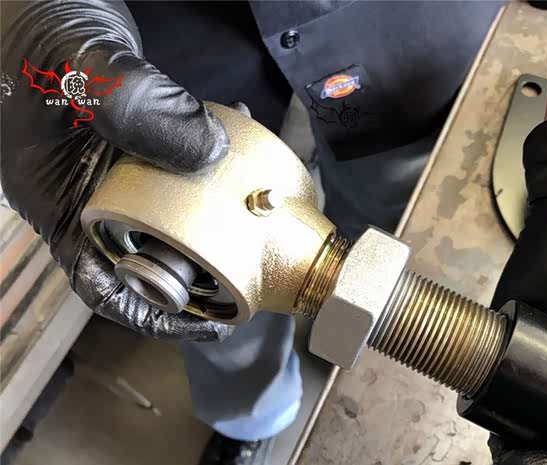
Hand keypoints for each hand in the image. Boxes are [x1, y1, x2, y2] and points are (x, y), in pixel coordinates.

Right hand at [0, 1, 233, 339]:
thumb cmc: (37, 30)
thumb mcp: (87, 68)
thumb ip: (142, 111)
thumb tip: (211, 155)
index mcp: (57, 200)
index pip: (101, 282)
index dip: (155, 312)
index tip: (209, 321)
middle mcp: (82, 193)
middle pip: (144, 254)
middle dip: (196, 266)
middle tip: (248, 266)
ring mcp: (107, 168)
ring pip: (166, 211)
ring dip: (209, 211)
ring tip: (251, 207)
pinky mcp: (131, 142)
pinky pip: (175, 167)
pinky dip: (206, 163)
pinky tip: (234, 141)